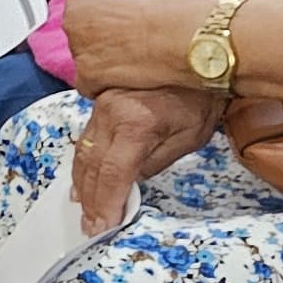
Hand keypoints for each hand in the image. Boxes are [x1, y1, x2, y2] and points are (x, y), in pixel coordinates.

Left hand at [52, 0, 192, 94]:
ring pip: (85, 65)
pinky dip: (106, 88)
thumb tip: (109, 26)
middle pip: (80, 42)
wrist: (181, 35)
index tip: (122, 34)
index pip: (80, 20)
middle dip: (101, 49)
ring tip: (135, 65)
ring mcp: (77, 50)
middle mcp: (71, 23)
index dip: (104, 30)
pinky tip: (129, 80)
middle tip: (130, 52)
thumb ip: (111, 12)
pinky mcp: (86, 76)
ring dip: (105, 69)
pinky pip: (90, 87)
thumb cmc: (172, 15)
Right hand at [71, 85, 218, 235]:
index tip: (104, 225)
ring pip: (83, 152)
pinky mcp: (100, 102)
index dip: (107, 203)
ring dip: (82, 184)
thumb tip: (133, 180)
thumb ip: (157, 161)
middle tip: (91, 225)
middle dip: (91, 200)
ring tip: (84, 208)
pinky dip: (82, 162)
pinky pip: (85, 138)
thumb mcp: (190, 137)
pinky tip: (82, 179)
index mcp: (135, 124)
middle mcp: (110, 114)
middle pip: (92, 166)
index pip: (114, 173)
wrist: (196, 57)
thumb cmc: (200, 98)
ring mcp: (101, 106)